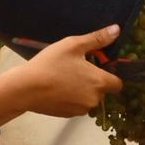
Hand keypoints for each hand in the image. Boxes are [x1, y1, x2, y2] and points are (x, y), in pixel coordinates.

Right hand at [0, 25, 123, 125]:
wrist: (25, 88)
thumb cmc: (50, 64)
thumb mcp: (73, 45)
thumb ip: (97, 39)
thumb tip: (116, 29)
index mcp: (99, 82)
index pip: (118, 84)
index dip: (111, 74)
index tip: (98, 66)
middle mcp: (94, 99)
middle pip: (102, 91)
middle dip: (93, 81)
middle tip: (76, 68)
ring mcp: (81, 110)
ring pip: (88, 98)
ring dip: (82, 90)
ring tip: (64, 77)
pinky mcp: (68, 115)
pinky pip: (76, 105)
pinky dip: (71, 98)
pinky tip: (57, 88)